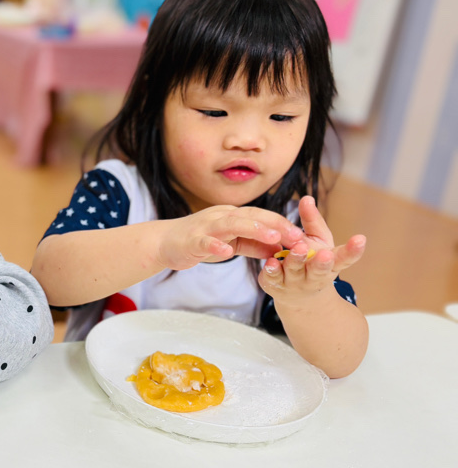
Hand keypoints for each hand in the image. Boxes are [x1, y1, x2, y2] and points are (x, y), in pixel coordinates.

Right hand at [158, 205, 302, 270]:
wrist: (165, 242)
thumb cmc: (199, 242)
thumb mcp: (231, 243)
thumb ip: (253, 245)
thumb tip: (279, 250)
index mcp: (232, 216)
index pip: (261, 217)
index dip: (282, 225)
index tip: (302, 236)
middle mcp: (221, 216)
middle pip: (251, 216)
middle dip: (274, 225)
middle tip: (296, 236)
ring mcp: (205, 227)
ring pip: (231, 223)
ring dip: (252, 229)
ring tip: (271, 237)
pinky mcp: (192, 240)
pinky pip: (205, 241)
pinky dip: (216, 245)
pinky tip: (227, 251)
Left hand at [259, 196, 365, 305]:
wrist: (297, 296)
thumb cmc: (311, 260)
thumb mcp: (316, 240)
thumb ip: (311, 221)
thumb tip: (306, 197)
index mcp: (331, 264)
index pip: (344, 258)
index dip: (353, 250)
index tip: (360, 239)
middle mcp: (316, 276)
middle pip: (319, 270)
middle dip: (322, 263)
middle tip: (324, 255)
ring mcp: (296, 283)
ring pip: (295, 271)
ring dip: (296, 261)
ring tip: (298, 249)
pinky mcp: (276, 285)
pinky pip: (273, 277)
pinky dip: (272, 270)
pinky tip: (270, 262)